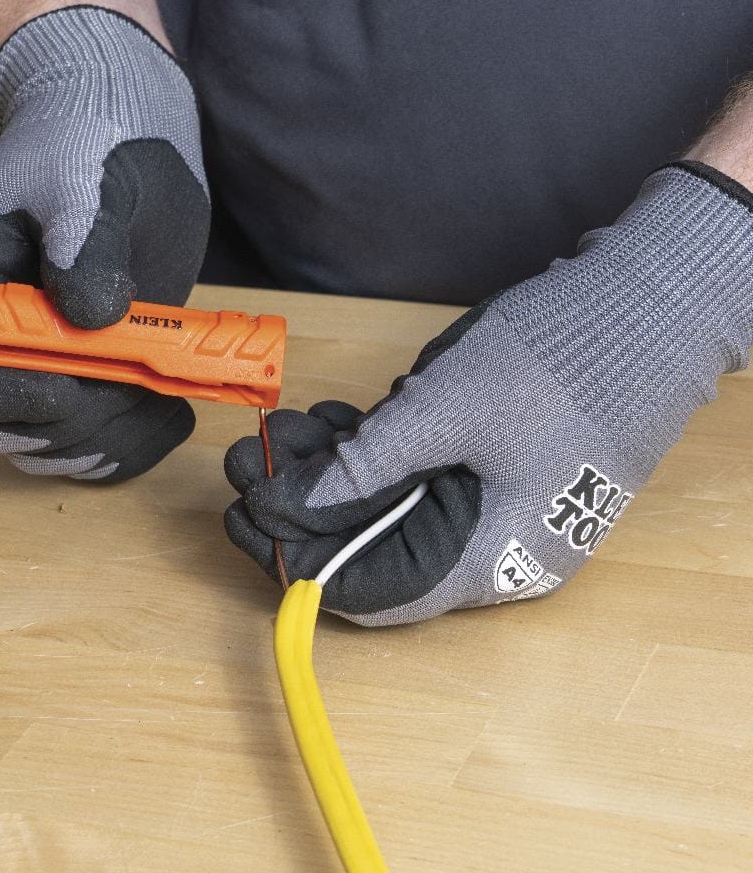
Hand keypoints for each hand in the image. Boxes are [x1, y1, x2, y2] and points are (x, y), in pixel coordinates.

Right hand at [0, 6, 209, 479]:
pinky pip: (99, 438)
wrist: (126, 134)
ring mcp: (42, 360)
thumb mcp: (82, 178)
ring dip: (109, 439)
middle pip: (0, 424)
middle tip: (131, 386)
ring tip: (164, 397)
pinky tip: (177, 414)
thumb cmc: (85, 140)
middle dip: (68, 422)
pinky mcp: (92, 373)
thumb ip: (85, 241)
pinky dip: (137, 443)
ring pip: (53, 444)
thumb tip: (91, 316)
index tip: (63, 390)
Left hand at [225, 164, 752, 623]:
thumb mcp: (443, 411)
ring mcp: (495, 508)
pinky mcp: (493, 470)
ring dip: (334, 474)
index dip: (300, 559)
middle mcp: (491, 548)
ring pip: (390, 510)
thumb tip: (290, 503)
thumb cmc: (558, 362)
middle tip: (251, 460)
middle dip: (307, 505)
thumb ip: (363, 465)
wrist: (646, 306)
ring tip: (280, 431)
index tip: (249, 515)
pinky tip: (331, 423)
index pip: (370, 590)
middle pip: (374, 549)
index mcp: (487, 556)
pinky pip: (417, 478)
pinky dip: (372, 455)